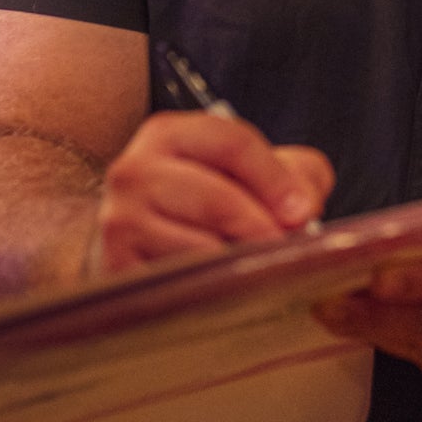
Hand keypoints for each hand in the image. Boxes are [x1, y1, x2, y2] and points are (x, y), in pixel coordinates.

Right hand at [92, 110, 334, 276]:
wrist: (135, 244)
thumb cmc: (203, 204)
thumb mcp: (247, 173)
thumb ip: (293, 173)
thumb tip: (303, 209)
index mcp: (168, 133)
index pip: (232, 143)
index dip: (275, 178)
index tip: (303, 211)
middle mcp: (134, 171)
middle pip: (218, 198)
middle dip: (262, 227)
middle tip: (285, 250)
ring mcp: (120, 220)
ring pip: (202, 246)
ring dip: (239, 263)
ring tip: (255, 268)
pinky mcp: (118, 266)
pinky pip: (181, 282)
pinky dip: (213, 288)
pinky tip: (225, 287)